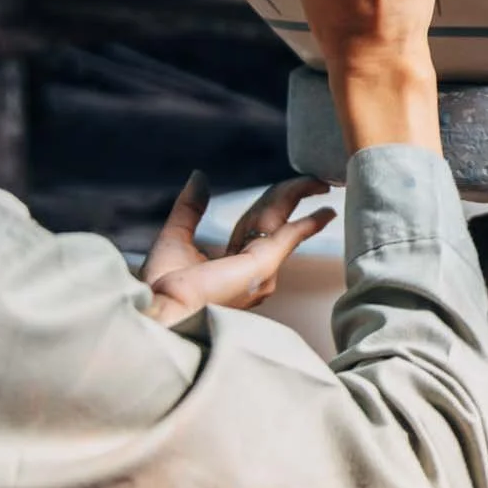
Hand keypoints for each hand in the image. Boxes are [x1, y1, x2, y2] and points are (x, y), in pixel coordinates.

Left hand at [140, 173, 332, 324]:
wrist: (162, 310)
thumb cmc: (163, 288)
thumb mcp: (176, 236)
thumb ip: (191, 208)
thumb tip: (200, 177)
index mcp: (234, 267)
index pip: (258, 228)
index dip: (273, 205)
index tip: (288, 191)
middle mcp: (253, 271)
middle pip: (274, 220)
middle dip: (292, 196)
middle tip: (315, 181)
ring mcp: (262, 270)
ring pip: (280, 220)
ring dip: (297, 195)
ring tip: (317, 181)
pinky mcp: (263, 265)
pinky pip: (291, 235)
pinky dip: (310, 223)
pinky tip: (326, 213)